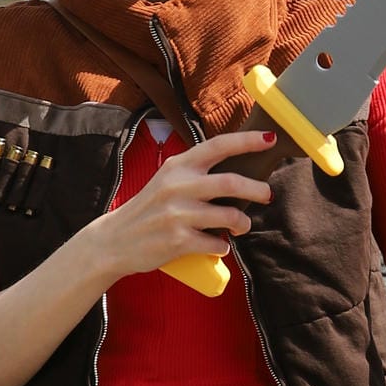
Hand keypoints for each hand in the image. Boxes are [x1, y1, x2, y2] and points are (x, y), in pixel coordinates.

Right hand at [95, 128, 274, 281]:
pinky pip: (216, 244)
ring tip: (241, 226)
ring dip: (243, 223)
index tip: (270, 139)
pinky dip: (223, 247)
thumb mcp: (167, 180)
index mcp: (178, 166)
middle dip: (257, 189)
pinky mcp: (177, 241)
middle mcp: (177, 186)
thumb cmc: (150, 209)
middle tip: (267, 195)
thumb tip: (240, 173)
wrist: (116, 239)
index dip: (247, 141)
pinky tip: (218, 246)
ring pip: (229, 216)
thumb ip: (196, 173)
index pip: (218, 146)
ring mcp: (177, 214)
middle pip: (231, 182)